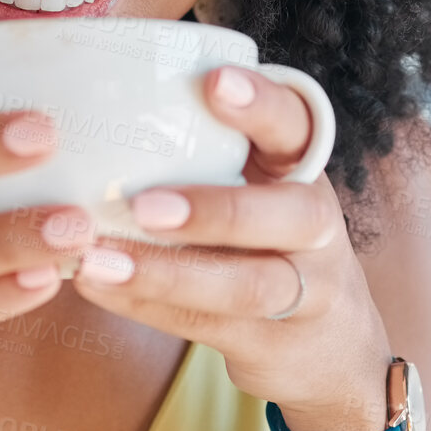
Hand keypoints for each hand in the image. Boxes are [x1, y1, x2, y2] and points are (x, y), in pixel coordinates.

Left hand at [69, 65, 392, 430]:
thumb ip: (208, 148)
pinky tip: (97, 287)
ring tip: (97, 261)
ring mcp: (305, 292)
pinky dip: (146, 307)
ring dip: (167, 274)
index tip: (214, 81)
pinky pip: (207, 327)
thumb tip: (97, 99)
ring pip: (245, 286)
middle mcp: (317, 226)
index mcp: (304, 170)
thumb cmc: (268, 239)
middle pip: (288, 216)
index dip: (262, 104)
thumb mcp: (260, 185)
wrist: (333, 348)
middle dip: (215, 210)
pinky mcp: (273, 343)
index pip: (297, 126)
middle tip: (142, 203)